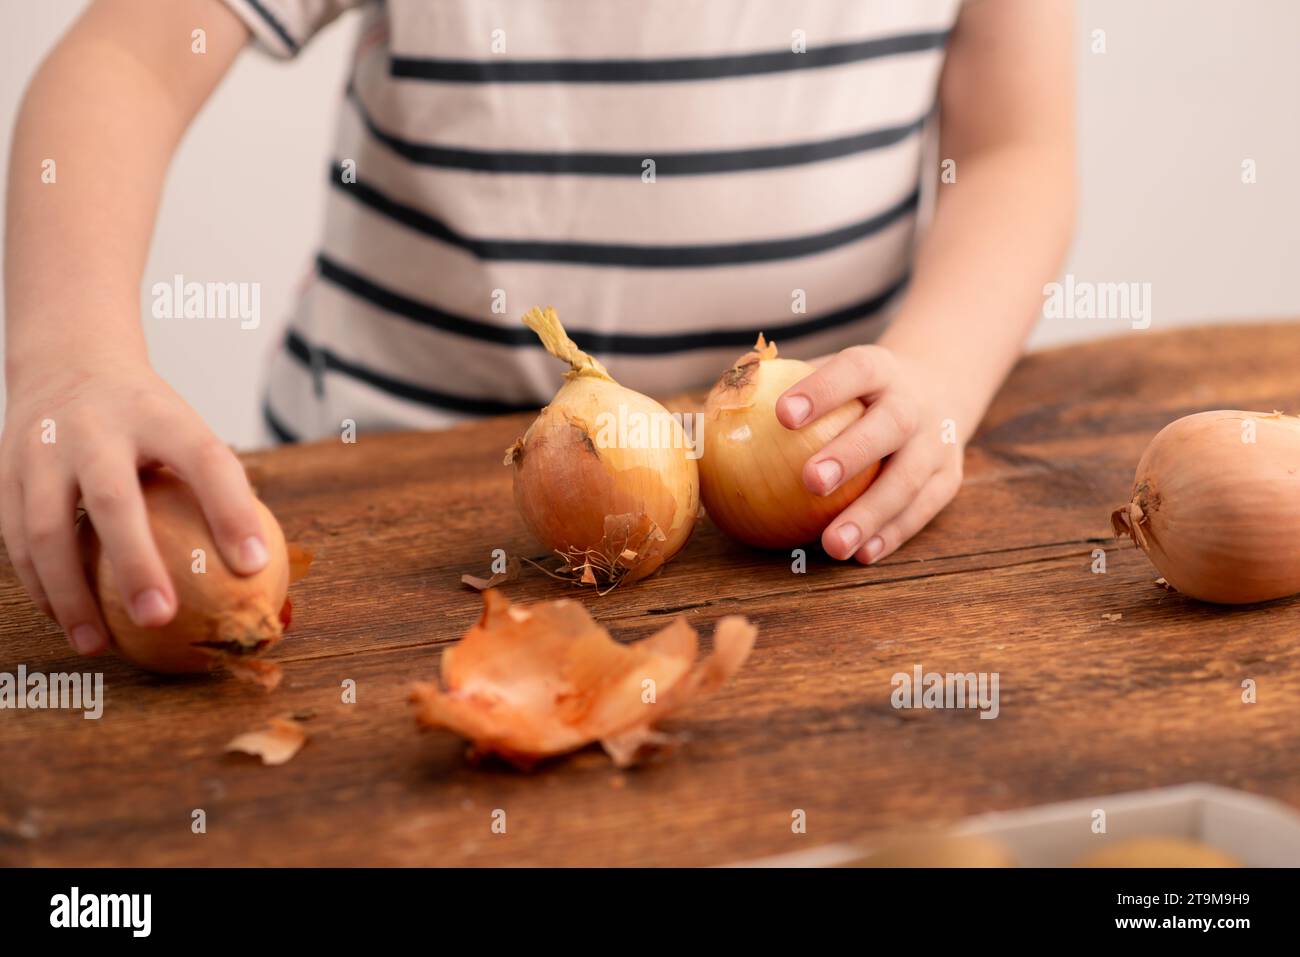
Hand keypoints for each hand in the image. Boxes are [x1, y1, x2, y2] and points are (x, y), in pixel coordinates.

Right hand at [0, 360, 268, 655]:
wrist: (69, 360)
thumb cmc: (148, 417)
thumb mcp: (186, 428)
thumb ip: (219, 485)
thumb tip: (262, 566)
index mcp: (159, 414)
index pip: (206, 459)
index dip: (233, 511)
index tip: (256, 565)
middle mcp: (96, 427)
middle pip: (114, 500)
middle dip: (135, 564)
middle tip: (160, 619)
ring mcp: (43, 448)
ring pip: (48, 529)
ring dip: (70, 594)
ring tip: (98, 645)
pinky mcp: (5, 472)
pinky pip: (18, 539)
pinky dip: (41, 585)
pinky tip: (67, 621)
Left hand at [776, 345, 964, 563]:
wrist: (940, 385)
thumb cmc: (857, 389)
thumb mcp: (831, 372)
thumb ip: (775, 388)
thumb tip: (700, 414)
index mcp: (880, 368)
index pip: (851, 371)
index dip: (821, 391)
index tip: (782, 415)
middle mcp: (914, 402)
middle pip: (887, 426)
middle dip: (851, 454)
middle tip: (810, 481)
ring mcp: (937, 441)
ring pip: (909, 479)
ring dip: (872, 514)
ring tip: (833, 544)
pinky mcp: (948, 477)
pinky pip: (922, 510)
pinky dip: (893, 534)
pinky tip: (861, 555)